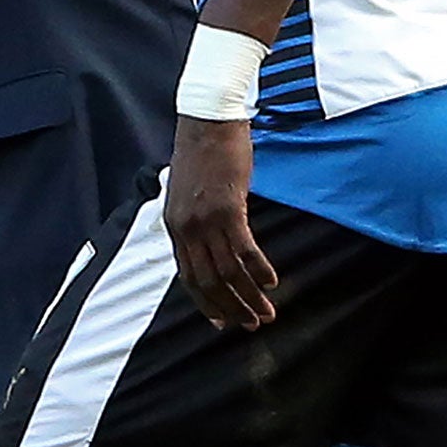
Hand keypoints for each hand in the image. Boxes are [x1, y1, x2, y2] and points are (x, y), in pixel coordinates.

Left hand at [164, 116, 277, 330]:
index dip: (205, 303)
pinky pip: (244, 250)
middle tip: (251, 325)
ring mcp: (206, 220)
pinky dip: (259, 270)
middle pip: (207, 281)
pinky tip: (272, 283)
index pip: (187, 277)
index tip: (221, 322)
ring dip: (249, 297)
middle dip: (230, 308)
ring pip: (227, 272)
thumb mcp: (188, 192)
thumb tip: (208, 243)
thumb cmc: (201, 153)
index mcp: (174, 226)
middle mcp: (186, 228)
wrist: (207, 121)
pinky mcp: (228, 209)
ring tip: (268, 313)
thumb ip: (194, 220)